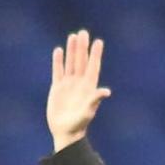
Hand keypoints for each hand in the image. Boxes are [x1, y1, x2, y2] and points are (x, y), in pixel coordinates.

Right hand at [48, 29, 109, 151]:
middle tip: (83, 32)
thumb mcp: (88, 112)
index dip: (95, 54)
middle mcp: (79, 83)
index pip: (92, 66)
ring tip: (73, 36)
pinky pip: (58, 71)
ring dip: (71, 50)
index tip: (98, 42)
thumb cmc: (79, 124)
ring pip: (70, 63)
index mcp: (88, 87)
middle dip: (82, 47)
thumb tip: (106, 91)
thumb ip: (95, 100)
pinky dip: (58, 61)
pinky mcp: (57, 88)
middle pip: (81, 61)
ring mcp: (68, 84)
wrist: (65, 132)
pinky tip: (59, 50)